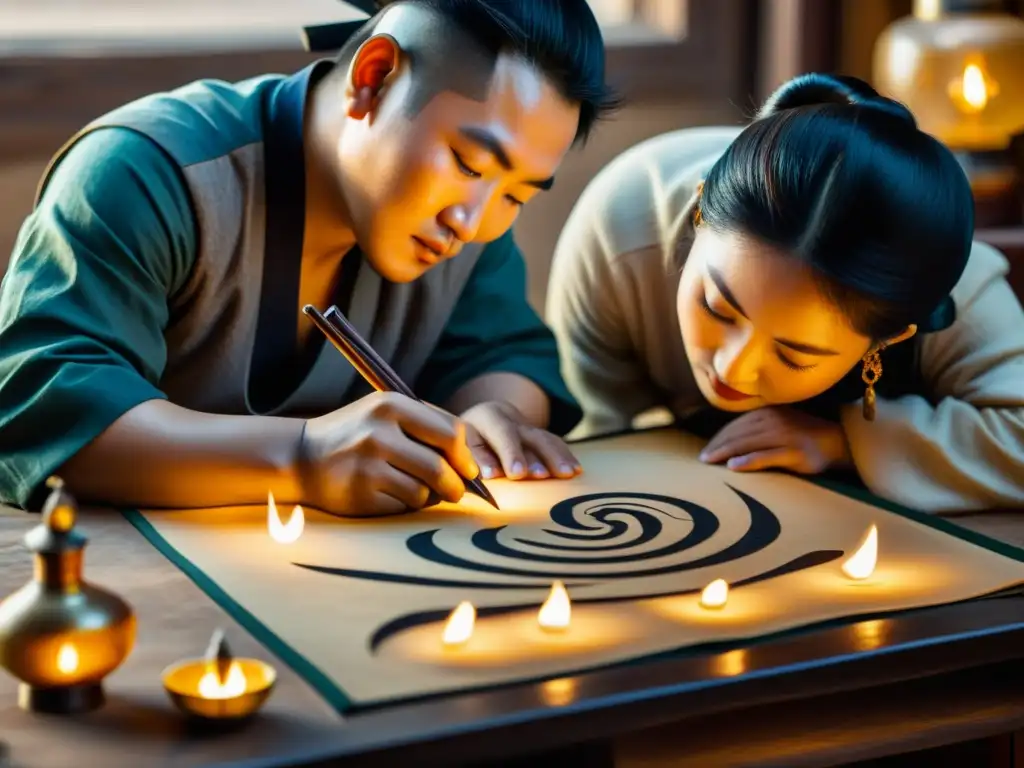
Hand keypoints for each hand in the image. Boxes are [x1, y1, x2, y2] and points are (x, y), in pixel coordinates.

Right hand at [298, 392, 478, 515]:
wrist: (302, 456)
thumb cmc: (357, 434)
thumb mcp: (386, 412)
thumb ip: (428, 425)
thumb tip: (471, 460)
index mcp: (390, 405)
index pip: (450, 432)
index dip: (465, 455)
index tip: (468, 468)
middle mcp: (378, 433)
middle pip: (440, 467)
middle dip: (456, 484)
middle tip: (455, 490)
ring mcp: (367, 466)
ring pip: (424, 492)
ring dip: (428, 496)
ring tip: (415, 488)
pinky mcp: (360, 495)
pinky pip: (403, 507)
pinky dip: (406, 505)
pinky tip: (391, 494)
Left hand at [460, 400, 581, 480]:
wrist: (481, 421)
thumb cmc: (465, 442)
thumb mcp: (462, 444)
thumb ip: (474, 458)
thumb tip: (488, 476)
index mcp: (487, 418)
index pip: (501, 433)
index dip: (510, 453)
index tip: (516, 474)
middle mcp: (510, 418)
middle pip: (528, 435)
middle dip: (536, 456)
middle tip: (542, 475)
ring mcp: (528, 427)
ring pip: (545, 439)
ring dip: (557, 457)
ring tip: (568, 473)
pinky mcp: (539, 437)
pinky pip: (555, 444)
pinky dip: (566, 457)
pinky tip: (576, 470)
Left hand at [698, 406, 852, 474]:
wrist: (840, 443)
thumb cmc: (804, 438)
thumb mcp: (780, 427)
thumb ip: (759, 430)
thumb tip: (730, 443)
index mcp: (769, 413)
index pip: (737, 425)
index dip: (719, 437)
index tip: (705, 450)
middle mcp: (775, 421)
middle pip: (738, 433)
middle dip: (718, 446)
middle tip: (702, 459)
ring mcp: (785, 436)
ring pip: (748, 443)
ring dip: (726, 452)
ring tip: (710, 462)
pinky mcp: (795, 452)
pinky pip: (766, 456)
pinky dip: (748, 461)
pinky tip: (733, 467)